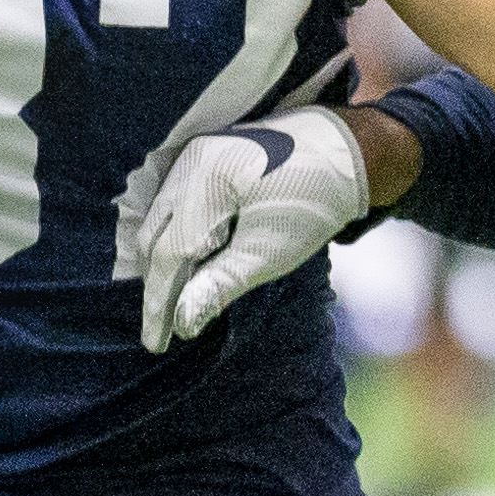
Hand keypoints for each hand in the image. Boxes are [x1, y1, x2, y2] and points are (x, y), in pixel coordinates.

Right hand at [134, 107, 370, 351]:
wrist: (341, 153)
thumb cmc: (312, 204)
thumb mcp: (270, 251)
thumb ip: (221, 284)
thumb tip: (182, 321)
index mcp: (208, 180)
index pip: (169, 251)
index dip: (159, 302)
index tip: (157, 343)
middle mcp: (191, 161)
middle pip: (153, 234)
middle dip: (154, 284)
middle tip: (160, 328)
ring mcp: (193, 155)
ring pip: (158, 219)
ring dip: (159, 261)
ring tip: (168, 303)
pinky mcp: (201, 157)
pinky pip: (171, 204)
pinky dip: (171, 237)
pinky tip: (181, 264)